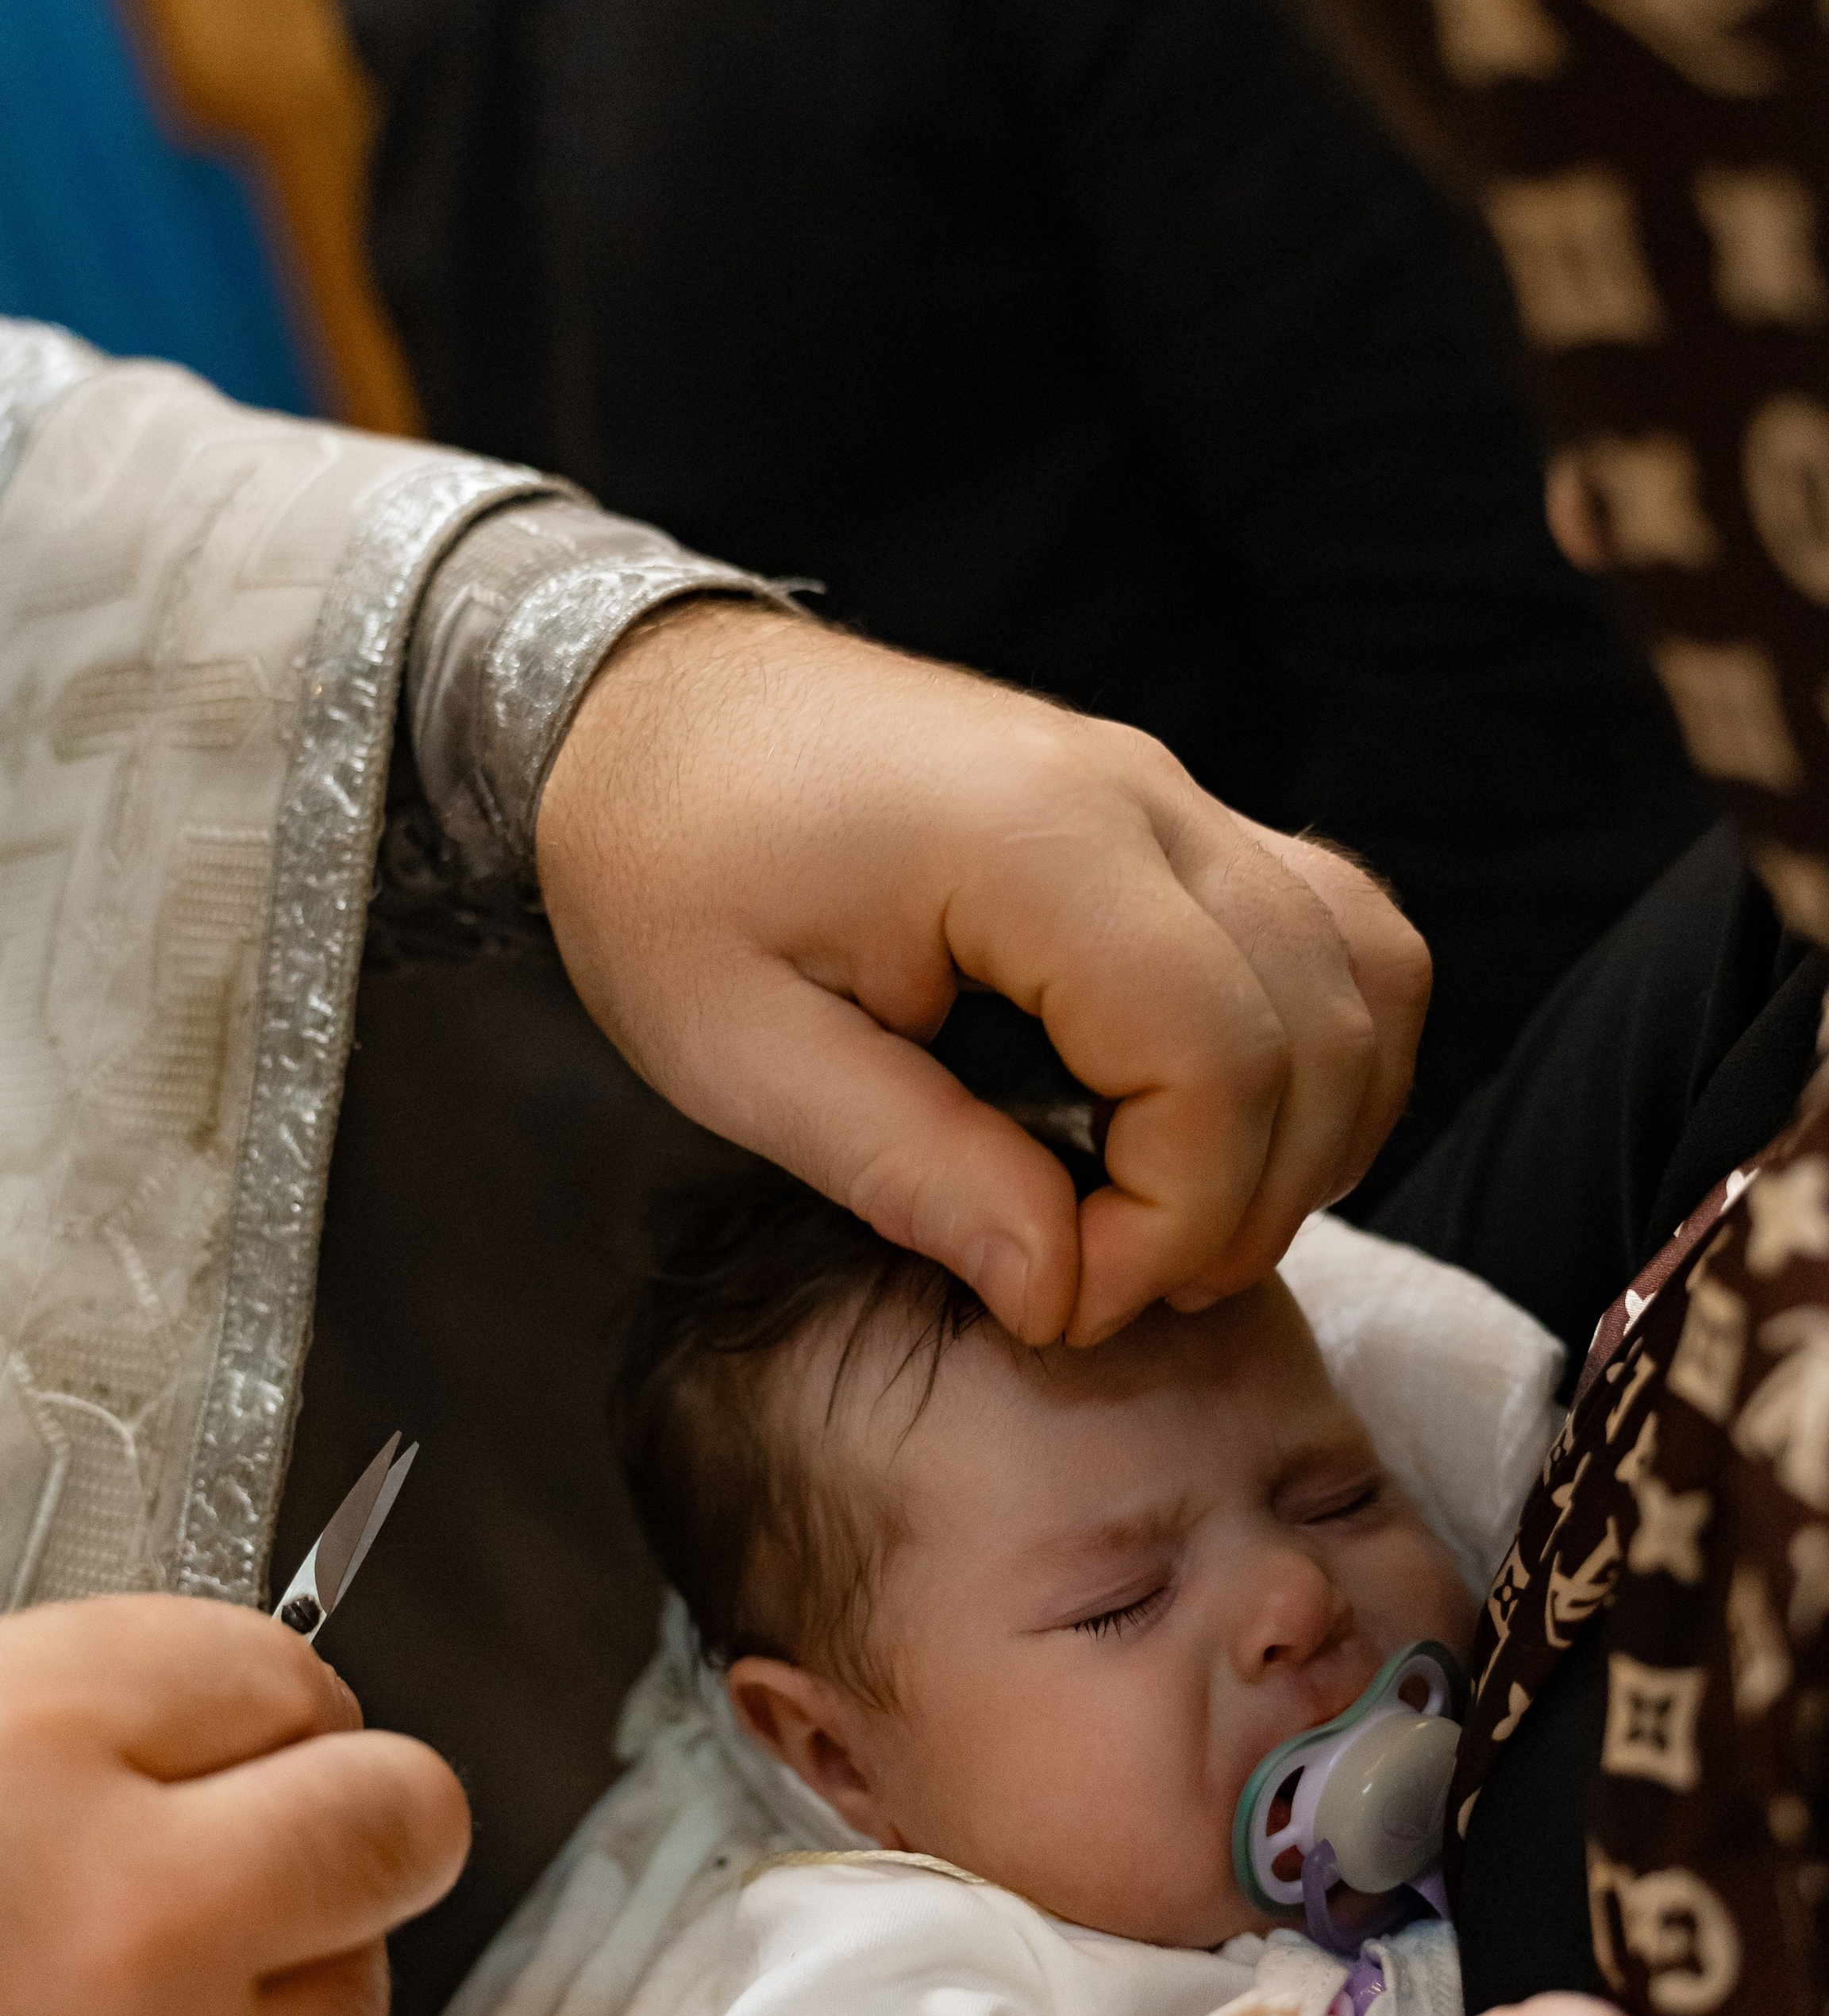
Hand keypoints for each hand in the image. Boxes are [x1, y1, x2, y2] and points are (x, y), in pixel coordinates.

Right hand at [0, 1597, 468, 2015]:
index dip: (267, 1707)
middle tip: (292, 1854)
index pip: (274, 1669)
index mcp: (14, 1754)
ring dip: (272, 2004)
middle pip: (393, 1818)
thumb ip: (22, 1748)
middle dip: (356, 1827)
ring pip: (348, 2006)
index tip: (254, 1740)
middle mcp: (135, 1920)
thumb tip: (168, 1751)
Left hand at [538, 604, 1428, 1345]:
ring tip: (1171, 1233)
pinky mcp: (1176, 817)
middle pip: (1316, 1026)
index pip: (1214, 1057)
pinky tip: (1221, 1144)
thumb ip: (907, 1168)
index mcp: (1029, 841)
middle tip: (1103, 1290)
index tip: (1056, 1303)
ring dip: (1312, 1133)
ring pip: (1364, 971)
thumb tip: (1057, 1290)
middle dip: (1245, 1206)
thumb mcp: (734, 1047)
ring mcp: (1174, 793)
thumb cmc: (666, 866)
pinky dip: (1322, 1054)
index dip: (1171, 1221)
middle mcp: (1141, 795)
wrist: (651, 712)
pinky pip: (1336, 931)